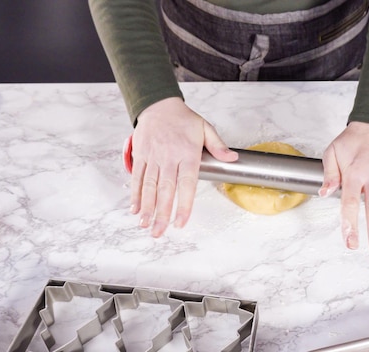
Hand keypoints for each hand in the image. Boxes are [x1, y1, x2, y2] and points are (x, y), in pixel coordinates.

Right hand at [130, 97, 237, 236]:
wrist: (158, 104)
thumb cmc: (184, 119)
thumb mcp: (205, 128)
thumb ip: (218, 146)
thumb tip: (233, 158)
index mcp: (187, 153)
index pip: (187, 184)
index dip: (184, 204)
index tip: (181, 222)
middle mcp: (168, 157)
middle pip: (165, 190)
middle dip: (162, 213)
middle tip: (159, 232)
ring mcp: (153, 157)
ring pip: (149, 186)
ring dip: (147, 207)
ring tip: (146, 225)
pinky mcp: (141, 155)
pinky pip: (137, 177)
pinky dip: (135, 194)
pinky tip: (135, 209)